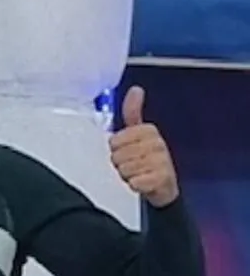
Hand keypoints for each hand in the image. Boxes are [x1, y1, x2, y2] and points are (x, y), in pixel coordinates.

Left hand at [109, 86, 178, 207]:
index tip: (127, 151)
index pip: (114, 141)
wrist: (163, 186)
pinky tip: (142, 183)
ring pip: (124, 169)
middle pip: (117, 156)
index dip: (116, 150)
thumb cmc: (146, 160)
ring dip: (127, 175)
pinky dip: (134, 185)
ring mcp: (162, 161)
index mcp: (149, 131)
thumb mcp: (137, 135)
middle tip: (132, 165)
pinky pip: (135, 182)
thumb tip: (136, 89)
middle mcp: (158, 144)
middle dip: (120, 164)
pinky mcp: (162, 178)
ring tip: (137, 174)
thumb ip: (133, 113)